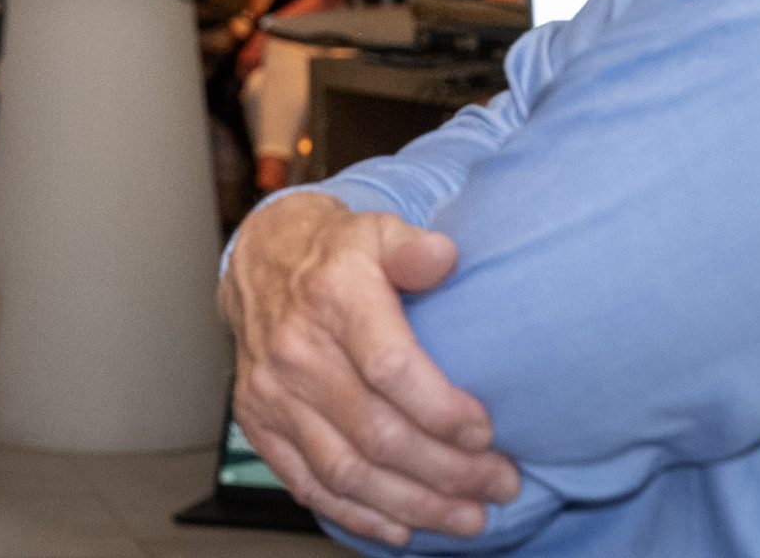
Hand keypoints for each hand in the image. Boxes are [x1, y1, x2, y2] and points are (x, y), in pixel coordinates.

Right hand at [221, 192, 518, 545]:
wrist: (262, 261)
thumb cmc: (335, 254)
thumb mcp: (378, 231)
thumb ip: (414, 247)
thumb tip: (444, 256)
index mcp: (332, 297)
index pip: (390, 369)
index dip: (442, 410)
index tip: (486, 432)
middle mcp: (295, 349)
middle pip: (378, 433)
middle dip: (449, 471)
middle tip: (501, 483)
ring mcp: (273, 391)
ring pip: (348, 470)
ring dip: (415, 505)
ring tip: (469, 516)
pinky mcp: (258, 422)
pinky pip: (308, 483)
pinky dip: (357, 515)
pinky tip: (401, 528)